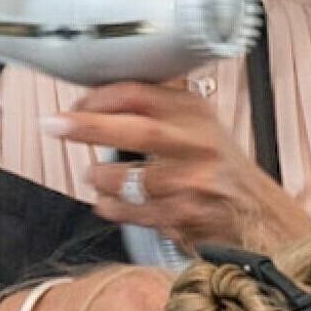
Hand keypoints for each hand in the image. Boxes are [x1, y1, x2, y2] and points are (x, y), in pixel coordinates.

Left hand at [49, 83, 310, 252]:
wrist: (257, 214)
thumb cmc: (217, 168)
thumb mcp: (196, 127)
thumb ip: (155, 112)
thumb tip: (90, 106)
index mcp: (195, 112)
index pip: (140, 94)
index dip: (99, 98)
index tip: (72, 106)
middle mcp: (198, 143)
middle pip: (138, 130)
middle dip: (89, 126)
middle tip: (53, 124)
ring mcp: (194, 182)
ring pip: (131, 179)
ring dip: (101, 178)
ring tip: (93, 177)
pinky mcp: (187, 215)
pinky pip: (136, 212)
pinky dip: (113, 208)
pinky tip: (106, 204)